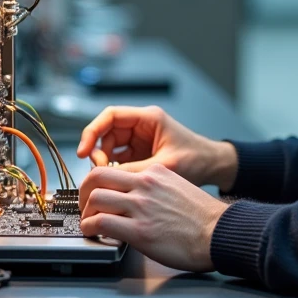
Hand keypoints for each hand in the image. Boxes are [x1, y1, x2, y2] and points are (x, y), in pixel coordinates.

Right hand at [76, 105, 237, 188]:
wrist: (213, 167)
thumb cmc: (197, 159)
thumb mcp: (165, 165)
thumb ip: (135, 170)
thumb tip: (108, 177)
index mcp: (148, 118)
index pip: (110, 116)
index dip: (92, 131)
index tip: (84, 150)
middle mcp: (142, 126)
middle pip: (106, 133)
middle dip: (98, 151)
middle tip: (99, 170)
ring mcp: (140, 140)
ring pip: (110, 147)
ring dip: (105, 162)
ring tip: (110, 178)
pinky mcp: (141, 154)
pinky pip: (119, 159)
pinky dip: (114, 170)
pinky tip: (118, 181)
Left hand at [79, 164, 228, 271]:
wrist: (221, 232)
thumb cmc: (205, 218)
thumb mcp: (179, 189)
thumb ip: (156, 190)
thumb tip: (138, 201)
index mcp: (156, 172)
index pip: (117, 170)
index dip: (102, 182)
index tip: (100, 193)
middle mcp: (145, 184)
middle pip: (97, 176)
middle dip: (83, 190)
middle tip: (84, 203)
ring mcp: (141, 206)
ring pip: (95, 197)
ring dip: (85, 210)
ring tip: (87, 221)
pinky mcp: (138, 229)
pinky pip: (100, 221)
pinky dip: (90, 227)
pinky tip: (92, 232)